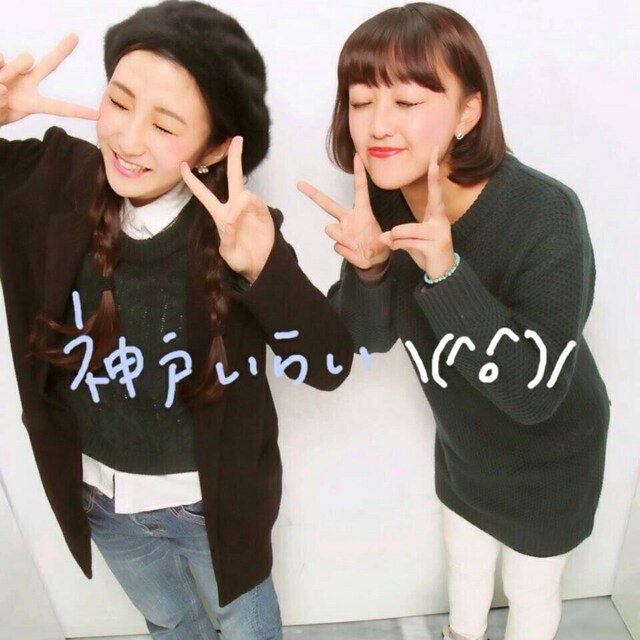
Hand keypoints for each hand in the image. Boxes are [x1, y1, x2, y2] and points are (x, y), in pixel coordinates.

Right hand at [0, 34, 99, 125]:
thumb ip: (1, 104)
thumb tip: (3, 86)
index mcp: (31, 102)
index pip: (57, 107)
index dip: (77, 111)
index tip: (97, 114)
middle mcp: (25, 83)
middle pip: (47, 65)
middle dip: (62, 51)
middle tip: (75, 36)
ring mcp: (12, 70)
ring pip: (22, 61)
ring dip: (9, 73)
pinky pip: (1, 57)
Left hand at [181, 136, 274, 282]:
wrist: (260, 267)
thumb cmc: (241, 259)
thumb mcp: (227, 252)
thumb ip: (226, 236)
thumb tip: (231, 217)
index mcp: (220, 215)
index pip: (203, 194)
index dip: (192, 180)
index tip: (182, 164)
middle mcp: (234, 207)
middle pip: (233, 177)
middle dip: (234, 157)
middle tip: (236, 139)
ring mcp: (250, 208)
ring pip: (243, 193)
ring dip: (236, 206)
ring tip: (233, 223)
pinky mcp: (263, 212)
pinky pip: (253, 202)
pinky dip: (245, 209)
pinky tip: (242, 219)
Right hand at [297, 154, 389, 269]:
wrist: (373, 260)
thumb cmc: (379, 245)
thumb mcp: (387, 242)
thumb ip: (380, 242)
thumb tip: (366, 246)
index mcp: (363, 211)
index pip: (360, 189)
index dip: (359, 173)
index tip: (357, 156)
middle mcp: (348, 218)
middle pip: (328, 204)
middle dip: (313, 194)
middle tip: (299, 184)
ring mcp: (342, 230)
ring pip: (330, 229)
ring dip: (342, 238)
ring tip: (356, 246)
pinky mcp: (338, 243)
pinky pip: (337, 246)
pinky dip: (347, 252)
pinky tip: (355, 252)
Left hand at [380, 147, 455, 278]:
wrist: (442, 273)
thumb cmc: (427, 252)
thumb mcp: (412, 240)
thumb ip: (399, 235)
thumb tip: (385, 237)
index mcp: (436, 215)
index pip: (435, 190)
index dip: (434, 172)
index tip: (434, 154)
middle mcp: (441, 220)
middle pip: (435, 197)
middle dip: (434, 178)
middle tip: (434, 161)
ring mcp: (440, 233)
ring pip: (408, 229)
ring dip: (396, 237)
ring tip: (390, 241)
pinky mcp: (435, 245)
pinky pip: (409, 241)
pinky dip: (397, 245)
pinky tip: (395, 248)